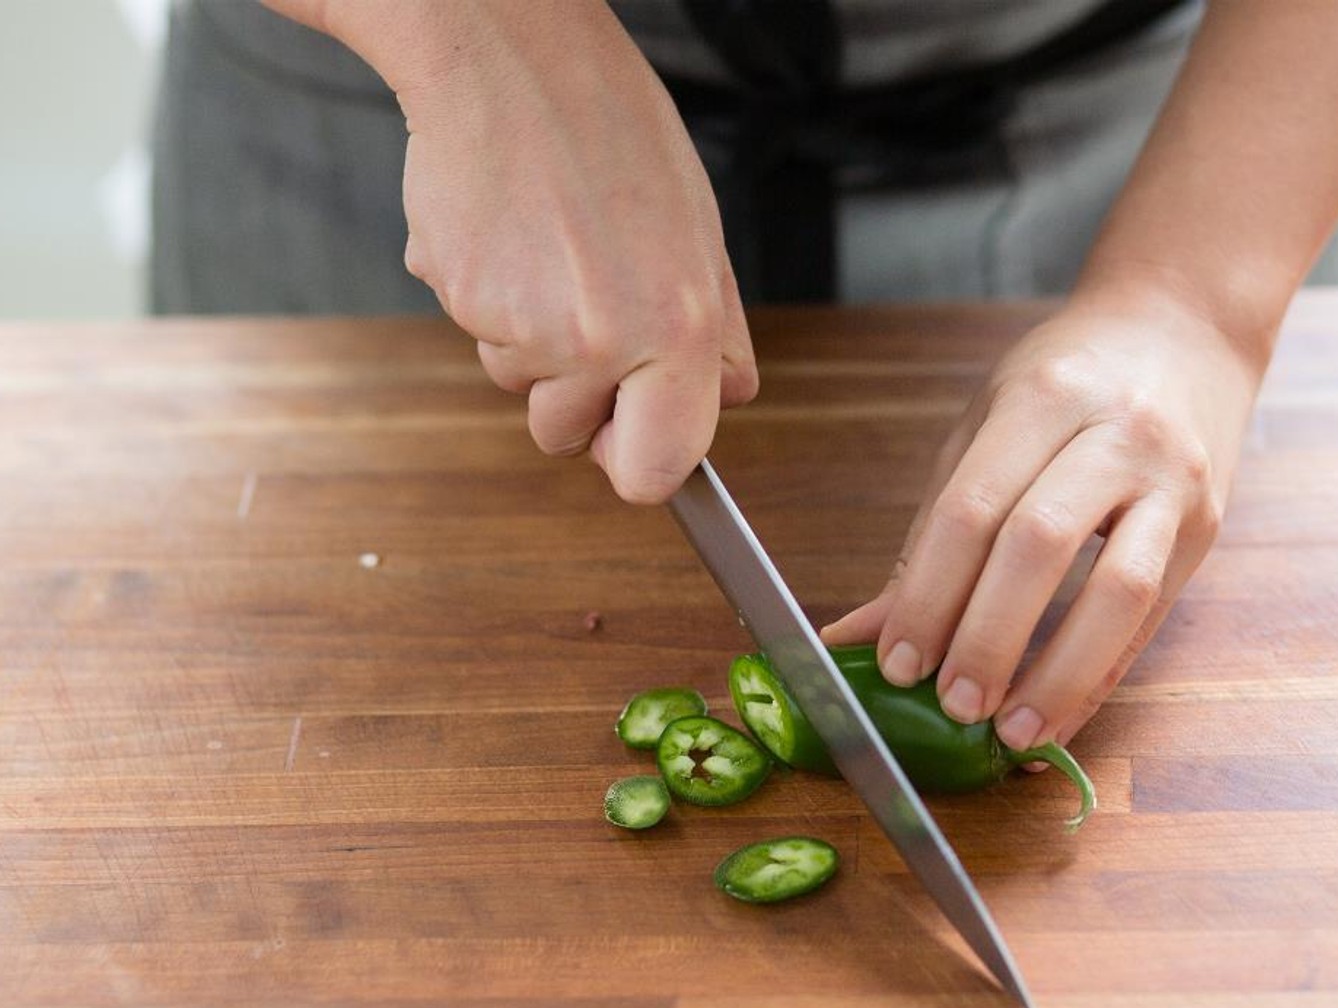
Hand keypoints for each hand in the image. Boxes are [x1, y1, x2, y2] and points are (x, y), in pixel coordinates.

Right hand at [391, 2, 756, 501]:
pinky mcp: (460, 299)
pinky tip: (509, 234)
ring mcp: (521, 325)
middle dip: (572, 396)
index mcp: (676, 328)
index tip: (632, 435)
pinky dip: (490, 296)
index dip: (639, 461)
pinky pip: (477, 331)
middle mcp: (600, 340)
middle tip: (585, 307)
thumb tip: (726, 397)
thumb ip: (717, 332)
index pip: (653, 471)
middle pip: (566, 437)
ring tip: (548, 249)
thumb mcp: (699, 229)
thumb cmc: (610, 128)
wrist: (506, 54)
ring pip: (519, 383)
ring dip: (531, 339)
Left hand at [821, 285, 1262, 749]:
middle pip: (1039, 546)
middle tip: (947, 705)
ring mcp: (1172, 481)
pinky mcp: (1206, 526)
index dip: (929, 593)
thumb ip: (930, 532)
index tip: (896, 663)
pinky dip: (1100, 676)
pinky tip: (1059, 719)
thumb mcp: (986, 427)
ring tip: (1009, 734)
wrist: (1186, 328)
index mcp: (1041, 399)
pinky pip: (1152, 617)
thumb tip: (860, 632)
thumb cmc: (1067, 380)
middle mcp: (1115, 435)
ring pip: (1118, 591)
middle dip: (986, 638)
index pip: (972, 507)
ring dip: (1057, 674)